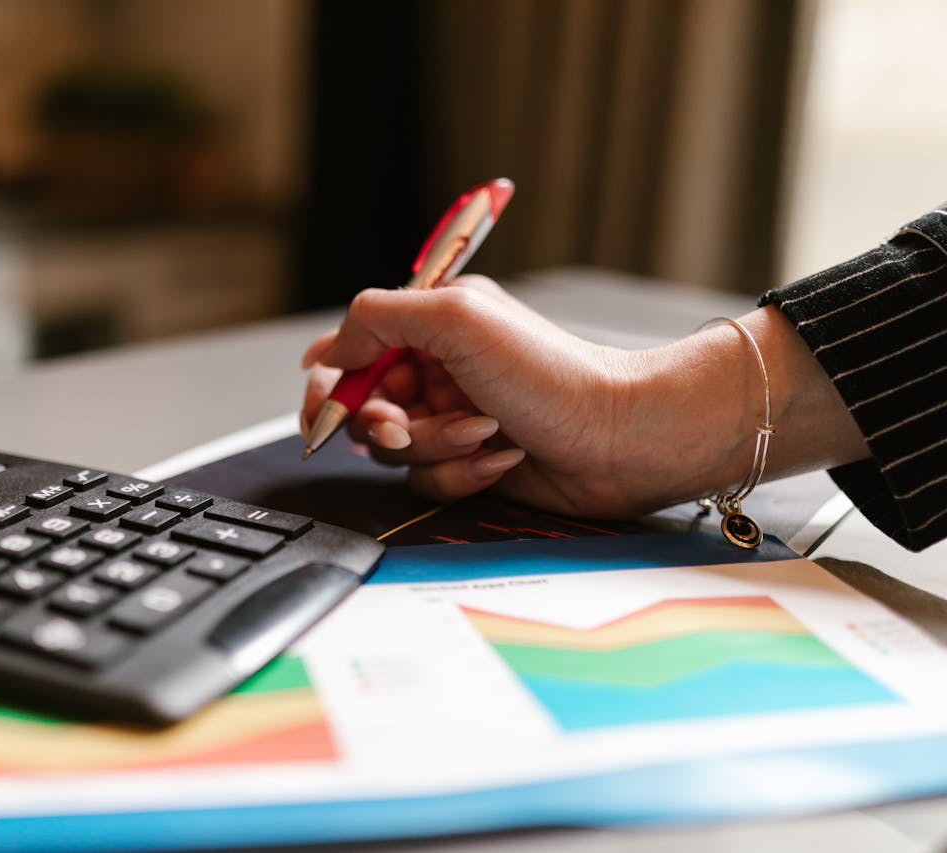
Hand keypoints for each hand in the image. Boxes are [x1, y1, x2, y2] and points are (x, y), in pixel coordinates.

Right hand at [300, 276, 867, 517]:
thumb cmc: (554, 375)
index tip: (329, 406)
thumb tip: (326, 349)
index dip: (331, 383)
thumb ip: (377, 317)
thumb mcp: (456, 318)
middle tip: (403, 427)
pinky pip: (430, 481)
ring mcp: (452, 418)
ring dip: (436, 447)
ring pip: (395, 452)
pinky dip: (461, 474)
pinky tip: (500, 460)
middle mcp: (436, 369)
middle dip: (382, 423)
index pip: (349, 351)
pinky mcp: (469, 463)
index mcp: (430, 324)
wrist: (621, 439)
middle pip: (363, 407)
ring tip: (484, 433)